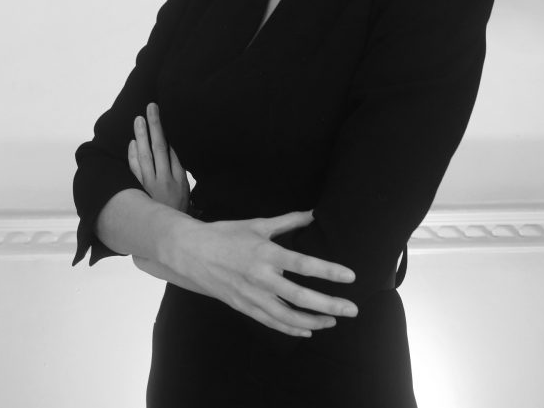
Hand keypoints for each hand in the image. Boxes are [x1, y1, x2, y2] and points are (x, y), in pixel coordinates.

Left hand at [128, 103, 189, 212]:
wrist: (167, 233)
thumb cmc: (177, 208)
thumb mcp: (185, 189)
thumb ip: (178, 170)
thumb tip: (169, 149)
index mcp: (178, 178)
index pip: (171, 150)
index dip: (165, 133)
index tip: (159, 115)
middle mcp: (164, 179)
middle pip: (159, 147)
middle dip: (155, 126)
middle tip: (151, 108)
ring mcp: (149, 184)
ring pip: (145, 155)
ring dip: (141, 135)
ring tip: (139, 119)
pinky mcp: (138, 190)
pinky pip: (134, 169)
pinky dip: (132, 154)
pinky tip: (132, 142)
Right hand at [166, 209, 358, 337]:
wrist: (191, 253)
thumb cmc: (226, 234)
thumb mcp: (258, 224)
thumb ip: (288, 221)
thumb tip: (313, 214)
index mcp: (266, 254)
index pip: (304, 265)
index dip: (328, 271)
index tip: (350, 276)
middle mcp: (261, 278)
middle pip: (300, 297)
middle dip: (329, 304)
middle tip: (352, 309)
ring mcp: (251, 296)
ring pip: (287, 316)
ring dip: (313, 320)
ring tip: (334, 321)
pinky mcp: (244, 307)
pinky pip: (271, 322)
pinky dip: (291, 328)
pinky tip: (307, 330)